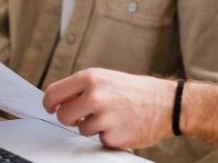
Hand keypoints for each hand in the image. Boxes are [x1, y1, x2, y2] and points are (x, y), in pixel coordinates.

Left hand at [43, 68, 177, 148]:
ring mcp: (104, 117)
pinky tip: (121, 125)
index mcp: (91, 78)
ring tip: (112, 117)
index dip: (50, 103)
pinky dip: (107, 135)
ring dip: (93, 127)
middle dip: (71, 118)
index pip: (54, 93)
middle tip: (85, 114)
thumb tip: (57, 101)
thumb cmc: (136, 91)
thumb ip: (81, 88)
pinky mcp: (113, 136)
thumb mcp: (107, 78)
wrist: (168, 104)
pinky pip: (99, 139)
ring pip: (81, 129)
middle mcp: (95, 96)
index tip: (51, 107)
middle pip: (63, 116)